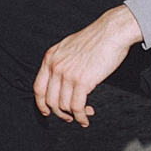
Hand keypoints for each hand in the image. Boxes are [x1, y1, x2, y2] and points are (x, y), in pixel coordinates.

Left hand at [34, 5, 140, 125]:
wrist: (112, 32)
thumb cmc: (97, 38)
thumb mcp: (69, 46)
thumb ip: (62, 61)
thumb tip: (62, 78)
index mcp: (50, 58)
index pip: (38, 88)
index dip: (42, 104)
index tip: (48, 112)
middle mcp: (55, 67)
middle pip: (50, 100)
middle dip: (60, 113)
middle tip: (69, 117)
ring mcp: (68, 74)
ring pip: (64, 105)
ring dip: (73, 115)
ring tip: (84, 115)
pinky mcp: (82, 81)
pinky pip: (77, 106)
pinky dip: (81, 116)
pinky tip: (86, 118)